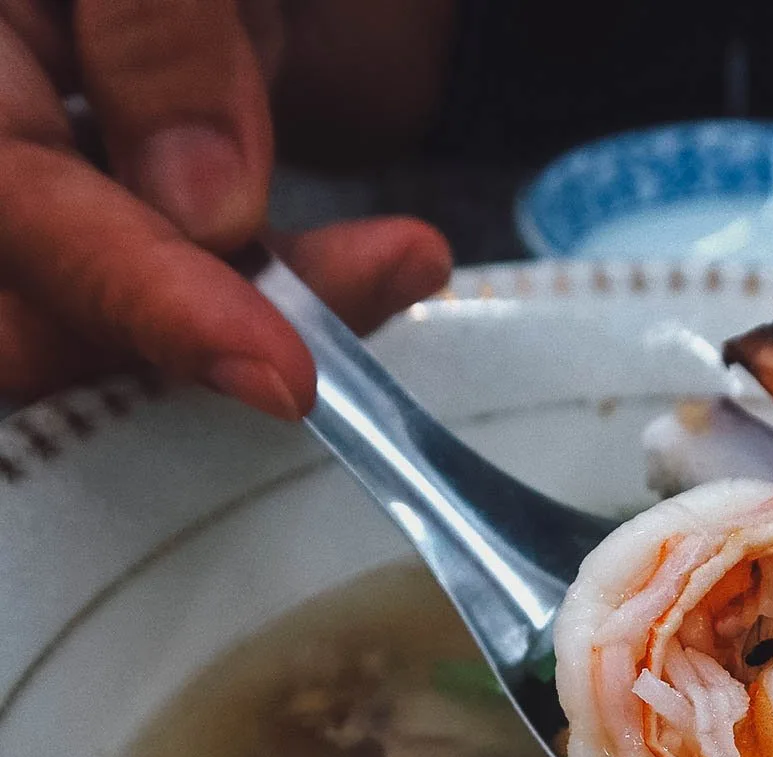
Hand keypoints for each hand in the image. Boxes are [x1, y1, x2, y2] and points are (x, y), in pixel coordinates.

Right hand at [0, 0, 452, 417]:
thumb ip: (163, 21)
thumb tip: (201, 213)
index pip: (8, 195)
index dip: (131, 296)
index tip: (276, 369)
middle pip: (27, 291)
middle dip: (173, 333)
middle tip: (314, 353)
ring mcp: (65, 134)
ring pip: (115, 302)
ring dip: (254, 312)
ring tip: (397, 266)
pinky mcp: (151, 170)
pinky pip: (198, 271)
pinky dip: (295, 280)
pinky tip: (396, 259)